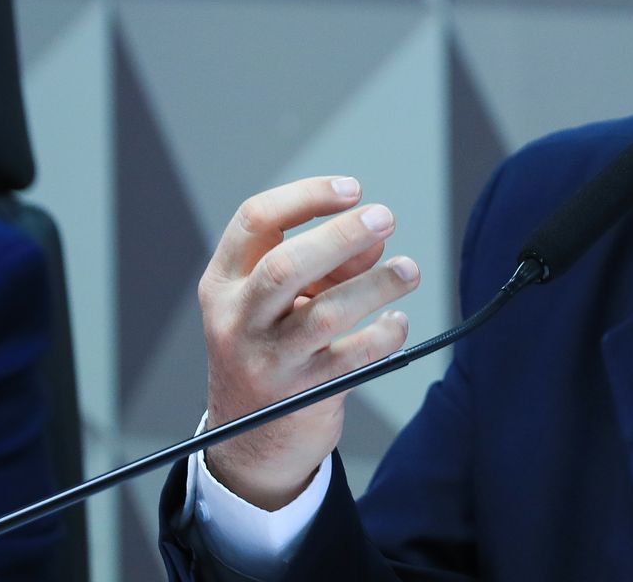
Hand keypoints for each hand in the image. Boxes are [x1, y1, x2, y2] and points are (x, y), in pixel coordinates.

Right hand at [199, 176, 419, 508]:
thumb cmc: (271, 351)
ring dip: (375, 286)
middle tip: (384, 217)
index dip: (305, 196)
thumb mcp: (278, 304)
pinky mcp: (303, 394)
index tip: (352, 190)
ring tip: (409, 271)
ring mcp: (268, 360)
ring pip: (326, 314)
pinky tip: (397, 322)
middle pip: (287, 265)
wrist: (250, 441)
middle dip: (341, 236)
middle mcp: (237, 320)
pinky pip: (354, 357)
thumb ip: (324, 266)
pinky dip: (385, 334)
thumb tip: (374, 240)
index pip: (254, 221)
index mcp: (223, 284)